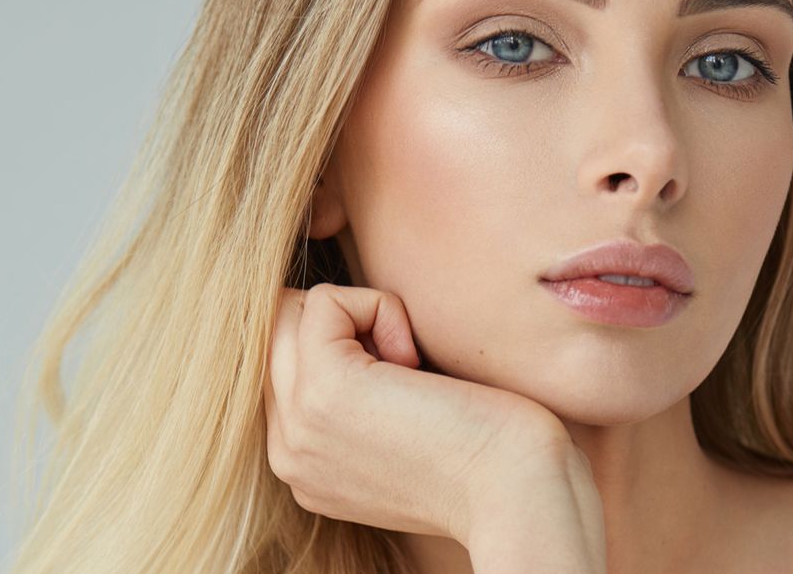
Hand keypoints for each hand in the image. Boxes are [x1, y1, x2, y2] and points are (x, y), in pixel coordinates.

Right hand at [263, 282, 572, 544]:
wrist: (515, 492)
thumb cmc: (485, 453)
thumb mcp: (401, 433)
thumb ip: (356, 402)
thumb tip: (345, 329)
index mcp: (301, 465)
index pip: (281, 368)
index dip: (341, 346)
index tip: (402, 379)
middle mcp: (287, 452)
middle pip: (276, 336)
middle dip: (341, 324)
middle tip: (404, 364)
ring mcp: (297, 425)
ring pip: (291, 313)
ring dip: (357, 314)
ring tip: (407, 361)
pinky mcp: (324, 388)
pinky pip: (324, 301)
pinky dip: (378, 305)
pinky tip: (415, 357)